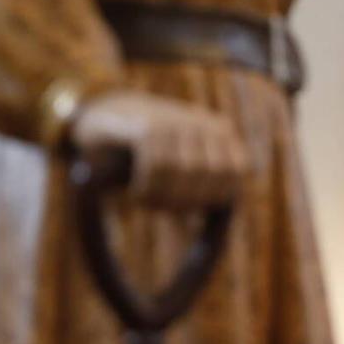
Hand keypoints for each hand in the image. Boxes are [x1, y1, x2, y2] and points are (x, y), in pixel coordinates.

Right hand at [69, 91, 246, 211]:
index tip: (193, 210)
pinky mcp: (145, 124)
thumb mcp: (180, 169)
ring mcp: (174, 119)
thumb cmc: (148, 153)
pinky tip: (135, 193)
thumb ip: (200, 193)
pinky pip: (155, 165)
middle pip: (208, 174)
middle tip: (161, 207)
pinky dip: (145, 188)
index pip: (238, 170)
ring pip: (182, 171)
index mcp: (219, 130)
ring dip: (162, 196)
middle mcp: (201, 121)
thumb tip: (215, 228)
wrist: (106, 115)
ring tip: (145, 200)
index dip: (217, 195)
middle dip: (185, 200)